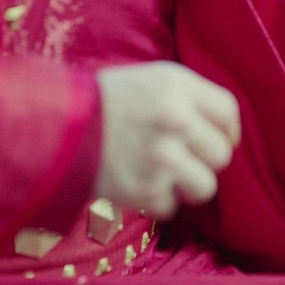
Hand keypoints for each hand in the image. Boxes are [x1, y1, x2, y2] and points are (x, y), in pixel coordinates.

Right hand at [95, 62, 240, 219]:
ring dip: (187, 185)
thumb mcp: (151, 78)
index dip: (225, 129)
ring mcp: (162, 157)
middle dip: (203, 158)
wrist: (56, 126)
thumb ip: (189, 96)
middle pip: (222, 153)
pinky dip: (155, 199)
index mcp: (177, 85)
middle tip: (179, 155)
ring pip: (206, 185)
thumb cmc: (107, 101)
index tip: (211, 138)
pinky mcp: (146, 189)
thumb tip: (226, 129)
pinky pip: (172, 206)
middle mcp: (175, 119)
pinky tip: (137, 180)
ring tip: (163, 174)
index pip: (228, 112)